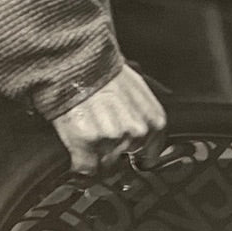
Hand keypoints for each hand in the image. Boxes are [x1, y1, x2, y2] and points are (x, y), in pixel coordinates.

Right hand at [51, 64, 166, 174]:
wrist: (76, 61)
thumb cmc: (104, 72)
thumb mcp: (139, 92)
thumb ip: (144, 117)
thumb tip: (144, 138)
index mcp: (155, 121)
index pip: (150, 157)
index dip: (136, 159)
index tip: (129, 160)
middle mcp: (138, 132)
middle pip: (124, 159)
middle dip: (112, 153)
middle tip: (100, 136)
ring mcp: (112, 138)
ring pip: (105, 164)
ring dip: (95, 156)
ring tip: (87, 134)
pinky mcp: (87, 141)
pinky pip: (85, 169)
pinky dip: (80, 169)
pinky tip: (77, 163)